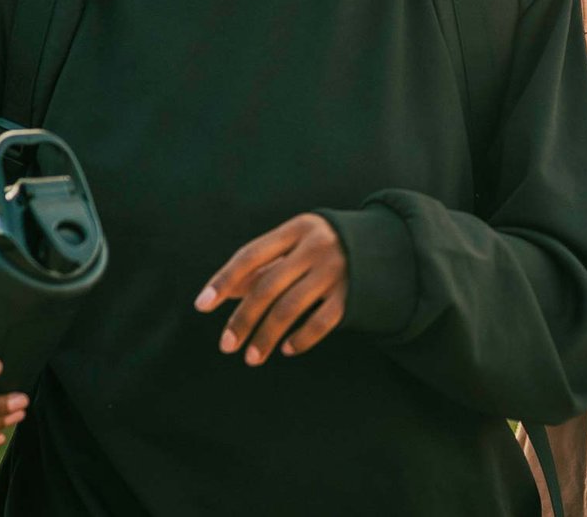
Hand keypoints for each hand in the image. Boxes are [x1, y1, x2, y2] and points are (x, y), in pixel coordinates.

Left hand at [195, 213, 348, 364]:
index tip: (202, 306)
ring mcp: (336, 271)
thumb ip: (262, 264)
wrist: (384, 246)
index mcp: (295, 229)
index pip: (250, 255)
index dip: (223, 280)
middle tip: (227, 345)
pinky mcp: (353, 295)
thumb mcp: (294, 244)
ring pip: (291, 308)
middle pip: (268, 286)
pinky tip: (286, 349)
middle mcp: (315, 247)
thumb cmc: (323, 246)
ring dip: (266, 336)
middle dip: (243, 319)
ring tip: (251, 357)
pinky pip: (321, 322)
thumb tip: (223, 291)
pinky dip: (301, 339)